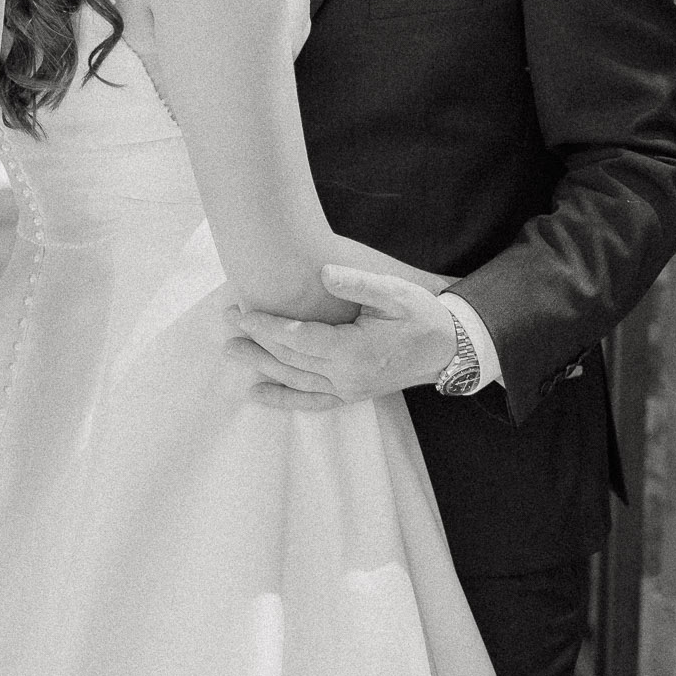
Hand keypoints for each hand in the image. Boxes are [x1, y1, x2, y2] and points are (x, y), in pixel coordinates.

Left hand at [223, 265, 460, 411]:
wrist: (449, 349)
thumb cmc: (421, 316)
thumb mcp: (393, 292)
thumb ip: (356, 284)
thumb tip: (322, 273)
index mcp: (353, 350)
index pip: (296, 338)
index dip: (265, 325)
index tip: (239, 312)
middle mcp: (345, 376)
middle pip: (289, 360)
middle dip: (255, 341)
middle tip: (226, 324)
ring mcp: (347, 389)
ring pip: (294, 381)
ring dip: (260, 366)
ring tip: (231, 351)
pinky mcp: (350, 395)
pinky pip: (311, 403)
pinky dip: (282, 400)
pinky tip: (257, 395)